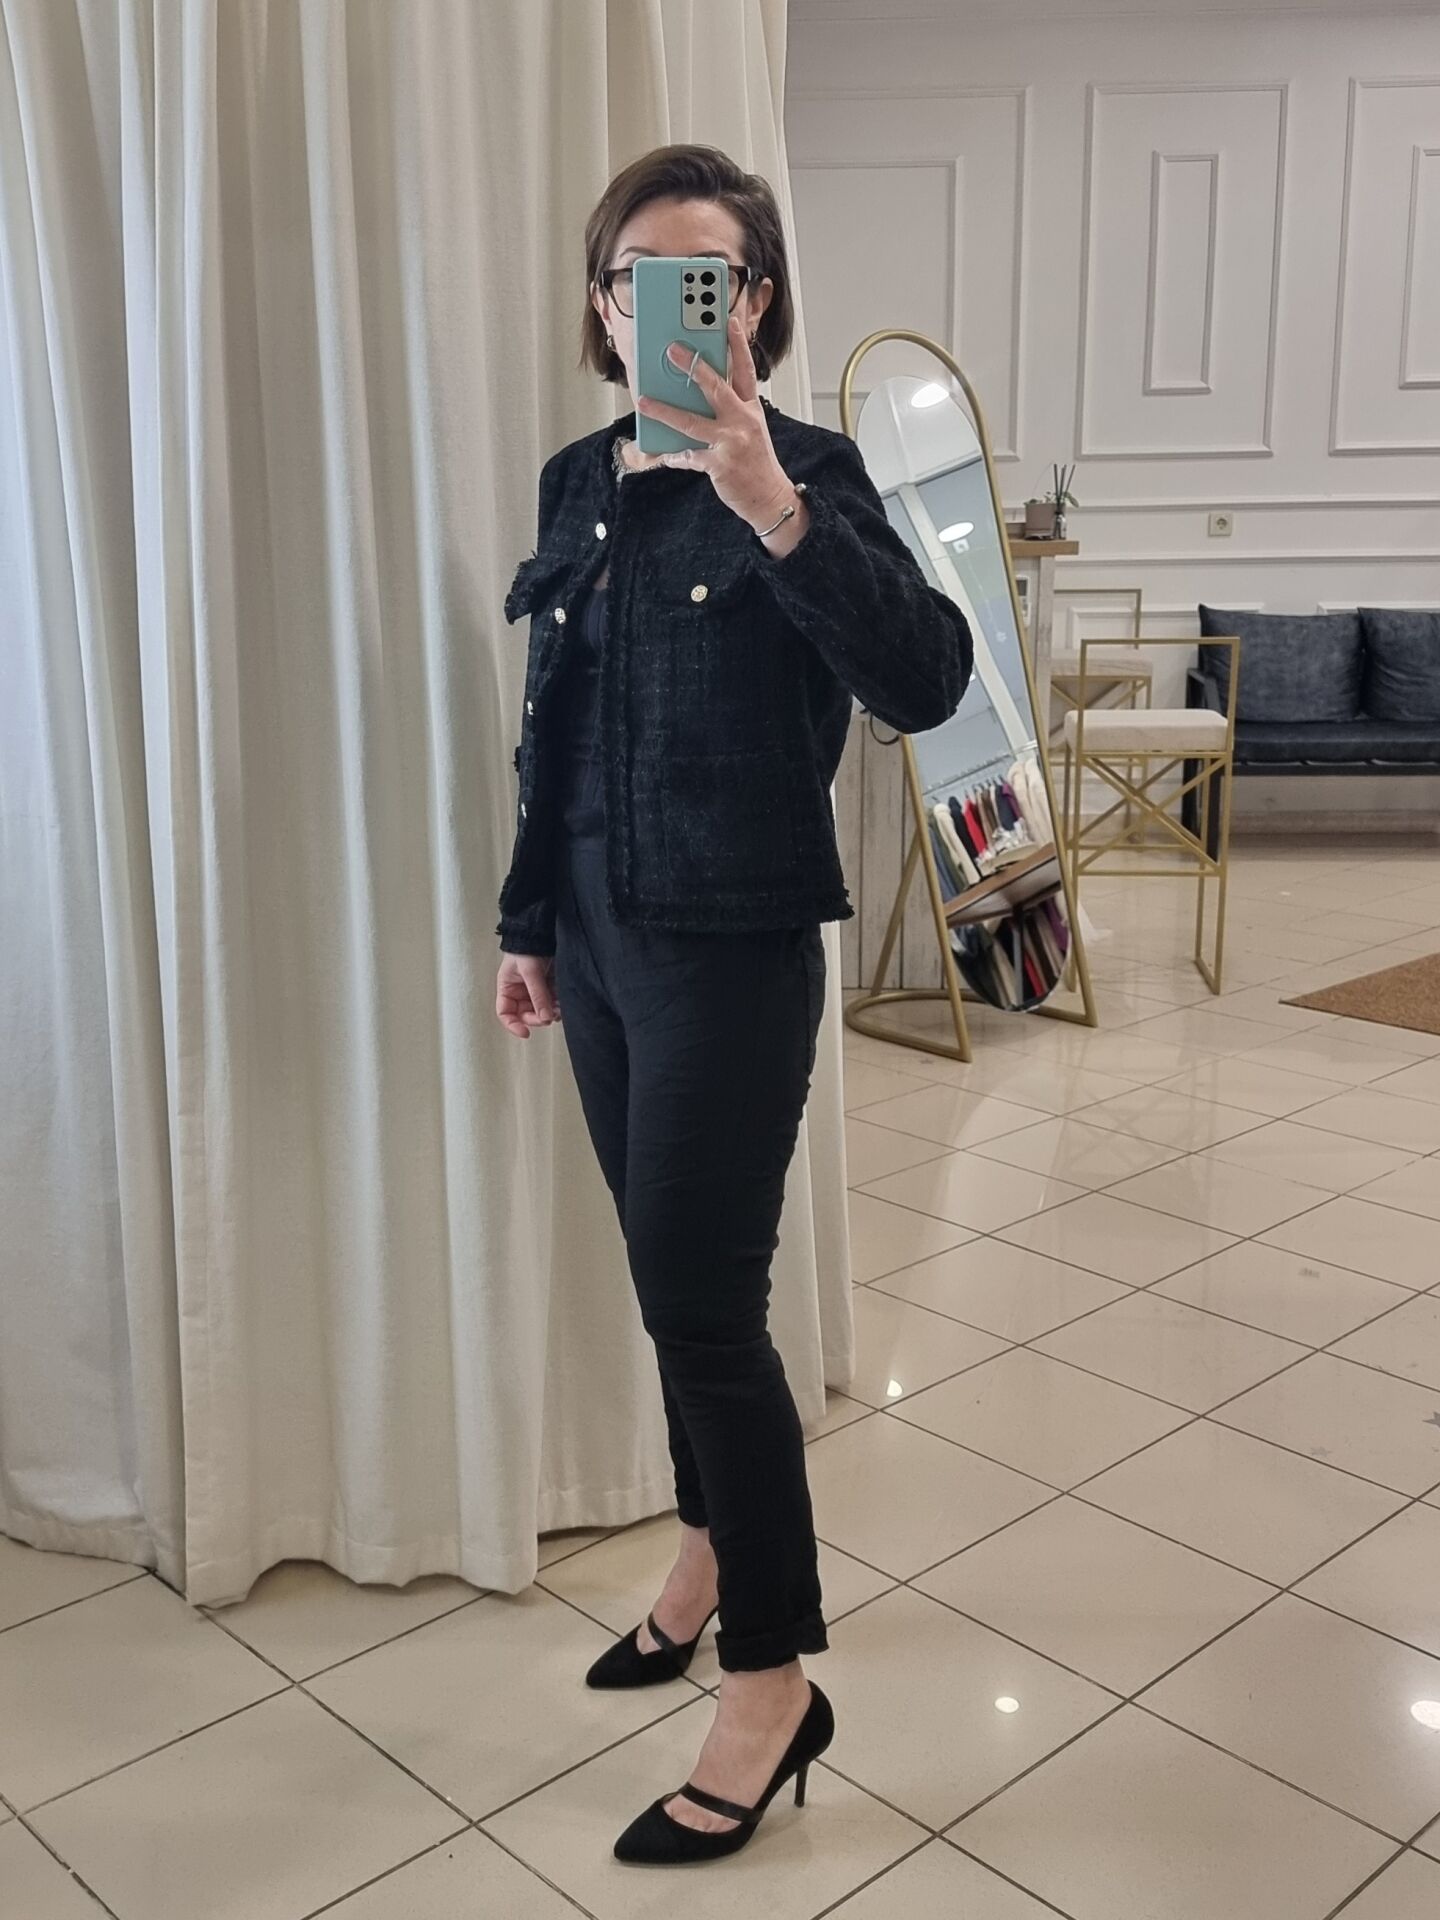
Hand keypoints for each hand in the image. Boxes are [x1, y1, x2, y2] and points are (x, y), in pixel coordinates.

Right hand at [495, 953, 560, 1037]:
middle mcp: (520, 992)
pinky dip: (558, 1005)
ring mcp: (536, 991)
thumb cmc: (528, 948)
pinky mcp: (550, 987)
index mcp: (507, 989)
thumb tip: (546, 1018)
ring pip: (542, 1011)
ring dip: (551, 1013)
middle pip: (526, 1015)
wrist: (541, 930)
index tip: (526, 1033)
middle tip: (550, 1017)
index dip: (513, 1025)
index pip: (505, 1013)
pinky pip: (553, 1002)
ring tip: (560, 1008)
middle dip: (538, 1018)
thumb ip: (537, 995)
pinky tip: (564, 1003)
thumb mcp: (530, 972)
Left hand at [634, 317, 802, 535]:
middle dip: (693, 366)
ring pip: (692, 422)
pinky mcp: (720, 464)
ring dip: (665, 411)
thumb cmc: (756, 462)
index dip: (737, 345)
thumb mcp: (751, 429)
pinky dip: (675, 456)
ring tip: (644, 401)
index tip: (728, 321)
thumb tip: (697, 395)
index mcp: (751, 409)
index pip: (745, 370)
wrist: (769, 497)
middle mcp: (742, 421)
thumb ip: (730, 410)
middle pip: (716, 386)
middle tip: (673, 350)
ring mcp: (731, 442)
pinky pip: (689, 456)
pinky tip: (664, 454)